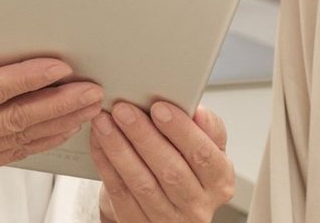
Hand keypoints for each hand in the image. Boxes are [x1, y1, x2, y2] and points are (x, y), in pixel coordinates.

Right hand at [0, 36, 103, 202]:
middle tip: (90, 89)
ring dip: (59, 123)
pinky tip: (62, 128)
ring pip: (19, 140)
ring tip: (87, 107)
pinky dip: (41, 141)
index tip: (59, 66)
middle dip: (58, 103)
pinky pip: (12, 155)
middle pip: (14, 119)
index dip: (28, 78)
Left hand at [91, 101, 232, 222]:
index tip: (159, 107)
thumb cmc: (189, 169)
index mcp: (219, 181)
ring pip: (141, 183)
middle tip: (124, 110)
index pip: (203, 154)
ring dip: (119, 149)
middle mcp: (197, 205)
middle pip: (170, 170)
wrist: (170, 208)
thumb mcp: (207, 148)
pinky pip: (120, 193)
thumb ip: (207, 128)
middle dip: (143, 136)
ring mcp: (168, 219)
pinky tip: (100, 142)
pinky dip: (106, 164)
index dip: (181, 130)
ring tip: (105, 122)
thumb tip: (199, 112)